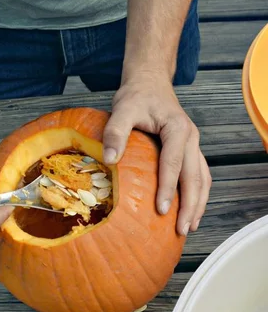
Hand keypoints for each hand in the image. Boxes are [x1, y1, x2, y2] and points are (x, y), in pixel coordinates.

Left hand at [103, 73, 210, 235]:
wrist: (150, 81)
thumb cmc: (136, 96)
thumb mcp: (122, 109)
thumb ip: (116, 132)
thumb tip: (109, 160)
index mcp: (177, 129)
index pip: (173, 164)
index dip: (168, 189)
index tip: (161, 211)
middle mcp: (191, 138)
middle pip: (195, 177)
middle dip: (191, 206)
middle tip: (182, 230)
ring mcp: (193, 145)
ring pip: (202, 179)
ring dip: (198, 204)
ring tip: (190, 227)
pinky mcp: (190, 150)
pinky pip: (200, 176)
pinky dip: (198, 195)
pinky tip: (191, 211)